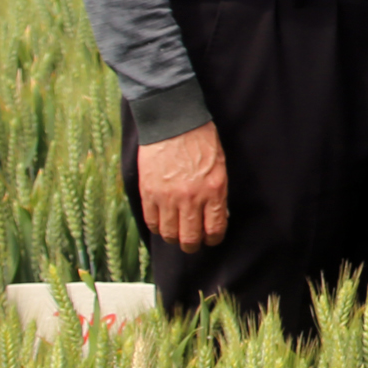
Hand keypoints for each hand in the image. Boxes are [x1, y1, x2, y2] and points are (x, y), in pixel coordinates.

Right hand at [136, 120, 228, 251]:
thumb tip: (216, 216)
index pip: (215, 229)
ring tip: (177, 233)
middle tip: (193, 243)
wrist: (173, 122)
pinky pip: (151, 222)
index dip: (213, 239)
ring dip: (174, 237)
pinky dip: (157, 227)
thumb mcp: (219, 166)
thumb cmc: (202, 140)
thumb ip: (217, 193)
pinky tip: (162, 222)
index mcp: (214, 190)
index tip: (211, 239)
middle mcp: (191, 198)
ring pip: (169, 234)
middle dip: (193, 245)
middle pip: (189, 238)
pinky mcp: (148, 193)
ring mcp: (167, 197)